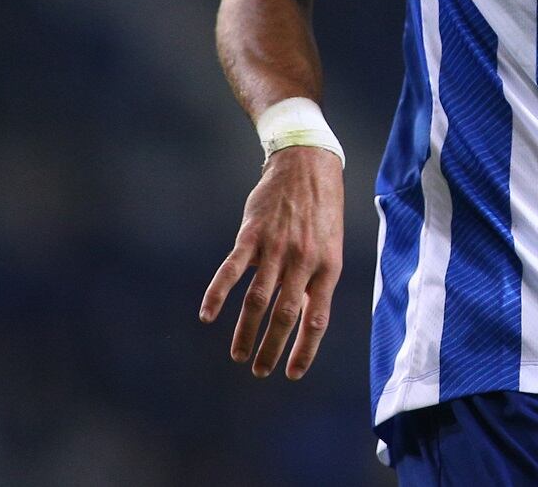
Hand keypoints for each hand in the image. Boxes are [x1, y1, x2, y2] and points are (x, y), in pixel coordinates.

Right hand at [198, 145, 343, 378]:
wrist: (308, 164)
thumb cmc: (320, 210)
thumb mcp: (329, 246)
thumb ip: (316, 280)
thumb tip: (302, 318)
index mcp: (328, 267)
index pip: (318, 319)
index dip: (305, 349)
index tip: (292, 373)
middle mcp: (303, 261)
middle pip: (285, 315)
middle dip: (271, 348)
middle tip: (259, 370)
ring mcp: (277, 248)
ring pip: (258, 300)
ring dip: (245, 331)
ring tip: (238, 354)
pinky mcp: (252, 235)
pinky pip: (232, 270)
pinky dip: (218, 294)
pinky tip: (207, 316)